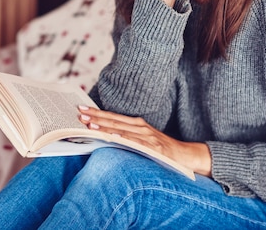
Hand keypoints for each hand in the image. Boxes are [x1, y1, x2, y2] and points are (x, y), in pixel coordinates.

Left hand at [78, 105, 211, 175]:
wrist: (185, 156)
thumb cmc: (161, 149)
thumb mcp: (142, 140)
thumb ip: (127, 136)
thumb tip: (105, 136)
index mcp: (137, 124)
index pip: (113, 116)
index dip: (97, 112)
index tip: (81, 109)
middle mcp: (141, 127)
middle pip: (114, 120)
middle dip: (95, 116)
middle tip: (79, 113)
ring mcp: (147, 136)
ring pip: (122, 130)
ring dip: (105, 127)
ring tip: (89, 124)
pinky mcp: (153, 147)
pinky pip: (136, 142)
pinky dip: (124, 138)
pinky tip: (112, 137)